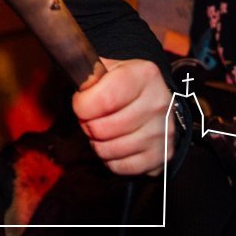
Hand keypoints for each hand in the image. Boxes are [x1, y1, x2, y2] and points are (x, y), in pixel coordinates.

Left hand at [71, 58, 173, 175]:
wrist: (154, 101)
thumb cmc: (124, 85)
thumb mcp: (108, 68)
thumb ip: (88, 71)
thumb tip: (72, 73)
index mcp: (144, 75)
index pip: (104, 99)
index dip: (82, 106)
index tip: (80, 104)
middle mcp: (158, 103)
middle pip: (103, 128)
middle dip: (88, 125)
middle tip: (91, 118)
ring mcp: (163, 132)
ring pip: (109, 150)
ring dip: (97, 143)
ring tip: (102, 130)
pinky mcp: (162, 156)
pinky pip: (121, 167)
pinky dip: (110, 159)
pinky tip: (115, 144)